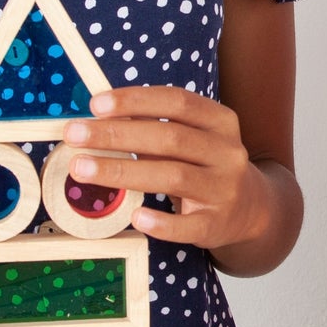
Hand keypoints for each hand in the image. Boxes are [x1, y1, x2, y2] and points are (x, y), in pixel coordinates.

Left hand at [63, 87, 267, 251]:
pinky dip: (161, 222)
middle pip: (169, 138)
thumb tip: (99, 119)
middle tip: (75, 135)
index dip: (136, 101)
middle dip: (117, 135)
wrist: (251, 208)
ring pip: (173, 176)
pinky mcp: (216, 225)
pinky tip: (135, 216)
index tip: (96, 104)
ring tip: (82, 169)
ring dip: (123, 172)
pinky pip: (187, 225)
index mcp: (220, 121)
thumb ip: (154, 128)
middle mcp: (227, 151)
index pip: (177, 101)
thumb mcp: (192, 138)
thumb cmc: (205, 165)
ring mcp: (224, 189)